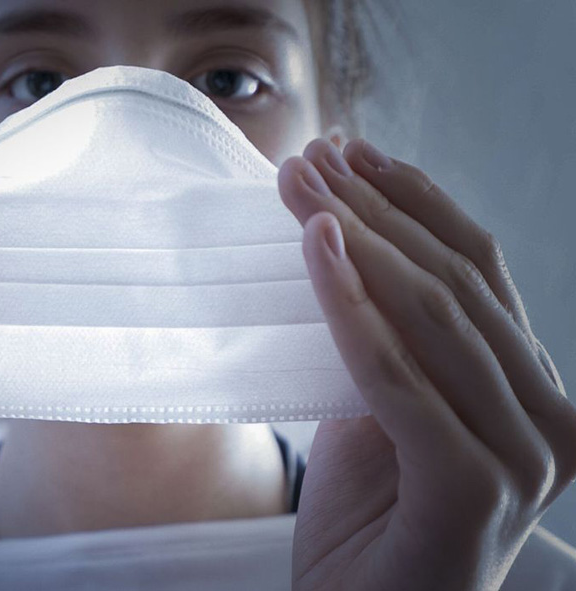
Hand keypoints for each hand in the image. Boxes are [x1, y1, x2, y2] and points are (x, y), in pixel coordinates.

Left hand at [278, 138, 575, 590]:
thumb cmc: (367, 526)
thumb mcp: (381, 413)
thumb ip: (390, 341)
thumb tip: (344, 245)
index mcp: (533, 392)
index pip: (478, 269)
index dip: (412, 200)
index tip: (348, 150)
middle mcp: (550, 420)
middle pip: (455, 280)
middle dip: (374, 207)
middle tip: (307, 156)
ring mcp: (523, 458)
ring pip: (431, 316)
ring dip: (356, 237)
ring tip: (297, 185)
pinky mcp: (472, 491)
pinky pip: (395, 375)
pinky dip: (350, 307)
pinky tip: (313, 247)